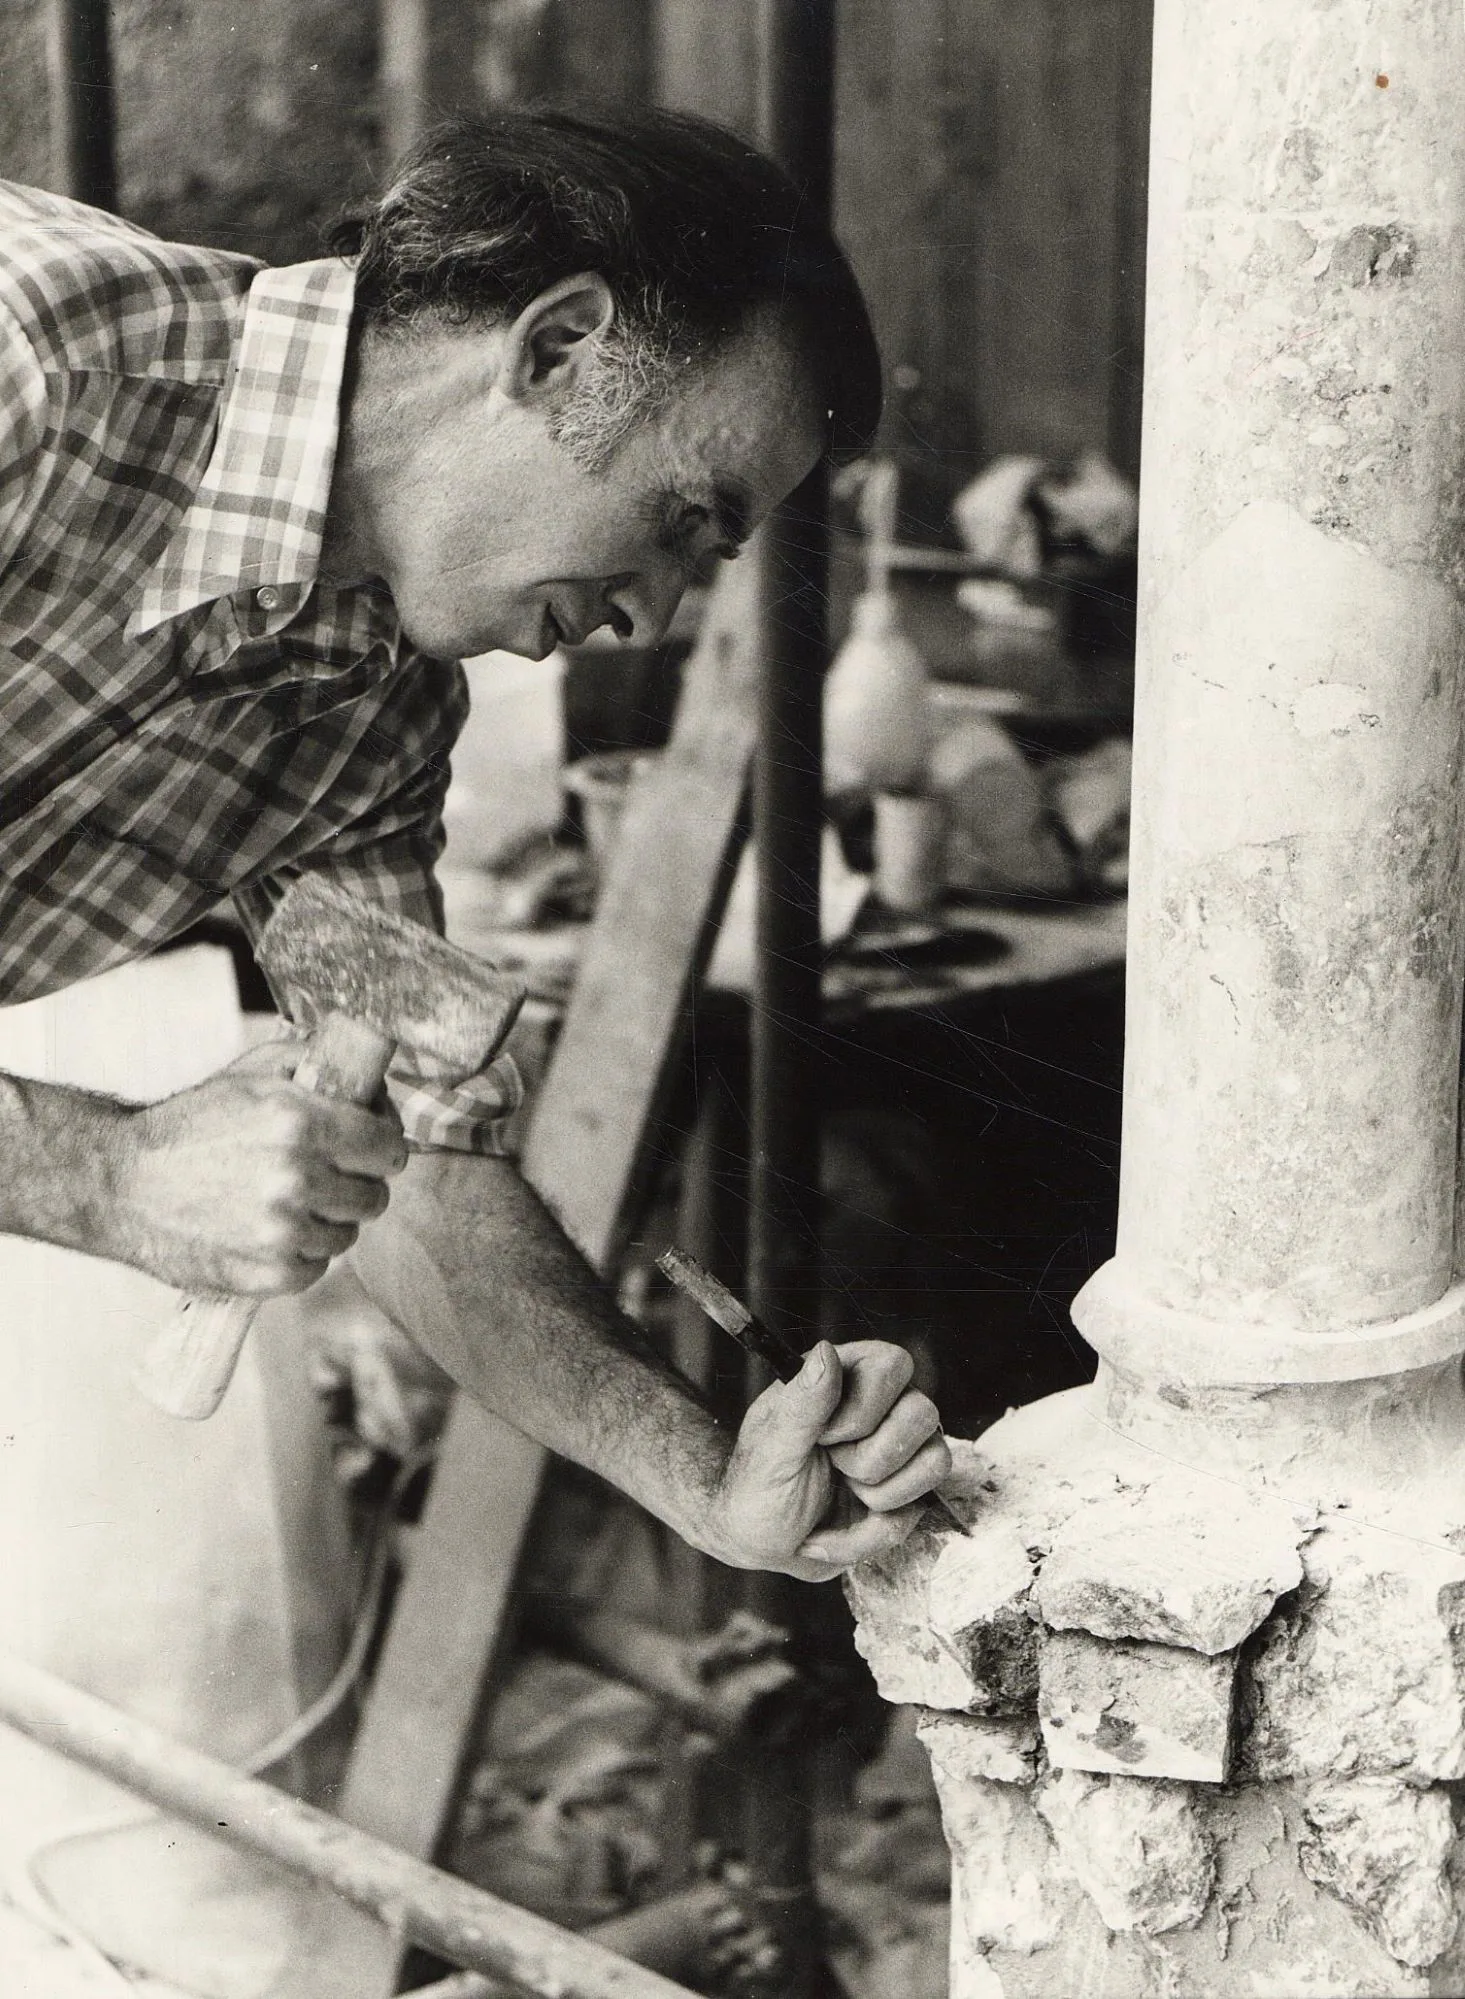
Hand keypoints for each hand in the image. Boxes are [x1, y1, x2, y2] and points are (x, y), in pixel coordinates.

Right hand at [107, 1038, 408, 1294]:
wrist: (122, 1182)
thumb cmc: (192, 1124)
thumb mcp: (253, 1074)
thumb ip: (316, 1064)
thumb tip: (370, 1076)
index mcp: (301, 1122)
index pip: (390, 1147)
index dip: (382, 1146)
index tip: (370, 1148)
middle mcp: (296, 1178)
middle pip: (375, 1196)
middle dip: (357, 1183)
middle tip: (327, 1175)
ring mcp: (281, 1232)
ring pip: (347, 1235)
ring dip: (327, 1221)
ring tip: (290, 1203)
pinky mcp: (264, 1275)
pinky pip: (315, 1269)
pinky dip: (300, 1254)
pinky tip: (271, 1232)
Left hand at [705, 1340, 950, 1580]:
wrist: (760, 1543)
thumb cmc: (756, 1487)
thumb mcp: (771, 1448)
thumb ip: (802, 1403)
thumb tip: (826, 1351)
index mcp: (845, 1377)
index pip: (894, 1364)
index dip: (865, 1407)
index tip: (823, 1436)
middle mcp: (883, 1407)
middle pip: (923, 1414)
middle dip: (870, 1459)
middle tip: (831, 1465)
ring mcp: (902, 1451)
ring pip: (936, 1462)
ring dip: (878, 1496)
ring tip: (839, 1493)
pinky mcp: (908, 1495)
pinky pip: (918, 1511)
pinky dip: (869, 1534)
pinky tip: (833, 1532)